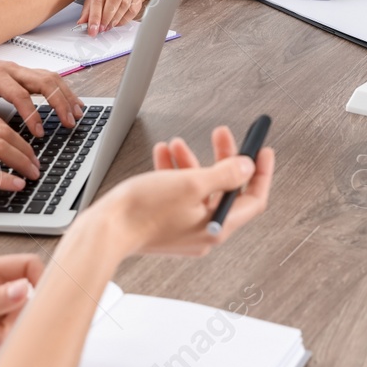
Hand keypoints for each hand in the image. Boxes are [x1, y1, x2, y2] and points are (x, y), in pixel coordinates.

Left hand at [0, 51, 83, 136]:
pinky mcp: (26, 73)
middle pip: (44, 81)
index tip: (39, 132)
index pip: (20, 94)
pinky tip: (73, 103)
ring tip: (77, 114)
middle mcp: (12, 70)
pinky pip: (50, 78)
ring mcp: (21, 70)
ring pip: (51, 78)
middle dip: (60, 102)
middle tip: (69, 122)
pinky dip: (64, 90)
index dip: (32, 114)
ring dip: (66, 95)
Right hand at [86, 125, 274, 255]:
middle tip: (222, 134)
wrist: (105, 231)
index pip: (253, 199)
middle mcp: (204, 231)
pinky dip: (174, 173)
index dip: (260, 172)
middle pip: (225, 190)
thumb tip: (246, 167)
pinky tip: (164, 155)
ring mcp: (183, 229)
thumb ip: (224, 174)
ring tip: (178, 142)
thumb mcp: (192, 183)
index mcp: (217, 226)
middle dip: (223, 158)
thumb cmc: (143, 211)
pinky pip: (178, 195)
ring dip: (192, 161)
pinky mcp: (164, 224)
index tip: (262, 150)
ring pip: (198, 189)